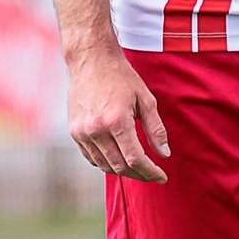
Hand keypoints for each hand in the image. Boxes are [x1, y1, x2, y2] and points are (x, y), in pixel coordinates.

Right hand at [66, 46, 168, 182]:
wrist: (91, 62)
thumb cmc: (122, 77)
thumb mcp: (146, 99)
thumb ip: (155, 128)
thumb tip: (164, 154)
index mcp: (116, 121)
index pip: (135, 158)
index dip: (150, 171)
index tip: (162, 177)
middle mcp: (96, 130)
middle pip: (119, 166)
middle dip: (139, 174)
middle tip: (154, 176)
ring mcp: (81, 133)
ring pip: (103, 165)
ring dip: (122, 171)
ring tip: (139, 170)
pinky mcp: (74, 132)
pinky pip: (91, 157)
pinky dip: (105, 163)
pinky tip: (119, 160)